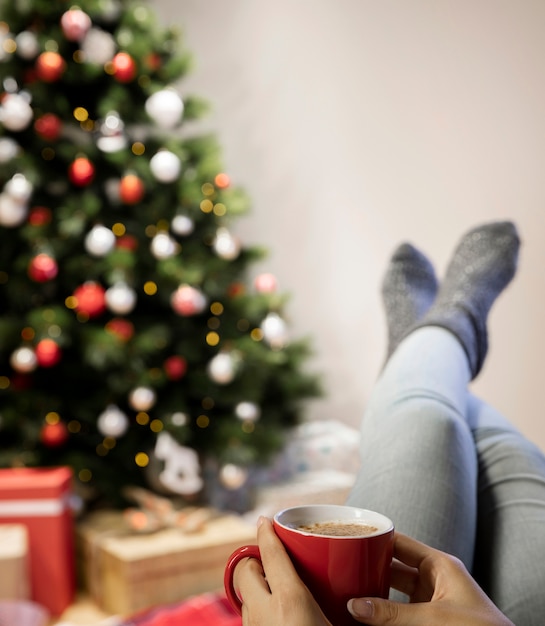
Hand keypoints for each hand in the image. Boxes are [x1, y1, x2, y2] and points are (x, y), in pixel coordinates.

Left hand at [234, 516, 331, 625]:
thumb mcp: (337, 623)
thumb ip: (336, 601)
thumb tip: (357, 598)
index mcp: (289, 601)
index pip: (272, 555)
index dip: (267, 533)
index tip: (265, 521)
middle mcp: (264, 612)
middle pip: (247, 570)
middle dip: (258, 562)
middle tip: (276, 565)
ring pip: (245, 595)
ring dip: (257, 588)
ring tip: (278, 593)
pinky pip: (249, 616)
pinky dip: (258, 610)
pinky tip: (277, 617)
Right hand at [348, 532, 514, 624]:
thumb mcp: (432, 619)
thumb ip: (392, 614)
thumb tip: (355, 606)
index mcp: (439, 564)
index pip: (399, 541)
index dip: (375, 538)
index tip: (350, 538)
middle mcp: (434, 578)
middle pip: (393, 565)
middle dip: (370, 565)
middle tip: (343, 565)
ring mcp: (431, 600)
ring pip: (394, 589)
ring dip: (374, 590)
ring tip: (348, 586)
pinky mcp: (428, 620)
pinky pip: (399, 609)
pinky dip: (383, 610)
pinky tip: (366, 613)